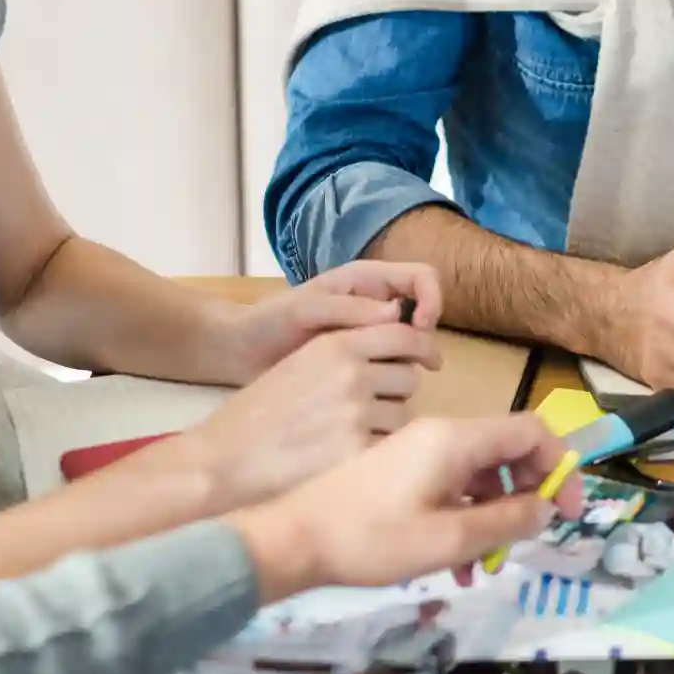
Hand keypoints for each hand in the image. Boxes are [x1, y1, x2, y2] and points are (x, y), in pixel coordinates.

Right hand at [166, 322, 441, 509]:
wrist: (221, 460)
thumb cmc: (257, 415)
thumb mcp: (301, 364)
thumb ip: (347, 353)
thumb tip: (401, 354)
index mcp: (337, 345)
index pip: (405, 336)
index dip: (423, 349)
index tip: (431, 360)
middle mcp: (352, 374)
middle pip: (410, 379)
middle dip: (397, 394)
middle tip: (368, 413)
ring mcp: (356, 414)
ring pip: (404, 417)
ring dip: (389, 428)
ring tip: (348, 439)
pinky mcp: (355, 453)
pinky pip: (391, 450)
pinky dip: (379, 456)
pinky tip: (349, 461)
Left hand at [220, 260, 443, 384]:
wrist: (241, 353)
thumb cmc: (269, 321)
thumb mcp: (305, 308)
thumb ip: (349, 309)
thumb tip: (397, 315)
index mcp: (368, 281)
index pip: (423, 278)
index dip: (432, 299)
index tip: (419, 328)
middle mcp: (377, 306)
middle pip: (426, 314)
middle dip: (423, 338)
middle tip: (407, 364)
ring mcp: (372, 337)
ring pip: (413, 346)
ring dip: (409, 362)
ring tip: (384, 382)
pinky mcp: (364, 365)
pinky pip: (394, 370)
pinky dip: (393, 381)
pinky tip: (376, 395)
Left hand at [226, 414, 583, 602]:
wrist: (293, 540)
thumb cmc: (372, 538)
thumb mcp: (448, 538)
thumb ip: (507, 521)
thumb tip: (548, 508)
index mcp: (457, 439)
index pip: (532, 432)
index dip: (561, 468)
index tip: (569, 512)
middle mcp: (442, 434)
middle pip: (508, 452)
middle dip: (526, 497)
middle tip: (524, 542)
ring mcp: (419, 450)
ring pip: (480, 474)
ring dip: (494, 516)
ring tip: (483, 566)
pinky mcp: (401, 470)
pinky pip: (452, 485)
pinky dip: (465, 517)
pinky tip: (455, 562)